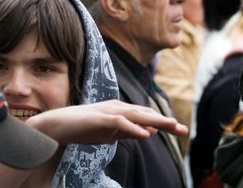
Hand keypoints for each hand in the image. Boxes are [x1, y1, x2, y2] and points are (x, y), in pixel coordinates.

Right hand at [26, 100, 188, 144]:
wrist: (58, 125)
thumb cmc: (84, 128)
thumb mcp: (111, 133)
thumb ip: (130, 131)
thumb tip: (150, 132)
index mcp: (122, 110)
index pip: (147, 116)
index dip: (164, 123)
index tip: (180, 130)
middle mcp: (118, 107)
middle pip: (147, 114)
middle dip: (166, 122)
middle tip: (184, 130)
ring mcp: (109, 111)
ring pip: (137, 116)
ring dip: (156, 121)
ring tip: (172, 127)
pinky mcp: (100, 119)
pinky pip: (120, 123)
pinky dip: (134, 128)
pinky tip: (146, 134)